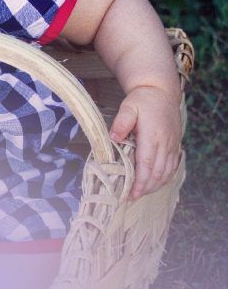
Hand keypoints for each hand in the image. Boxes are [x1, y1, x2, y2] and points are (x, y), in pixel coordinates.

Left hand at [109, 85, 181, 199]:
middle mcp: (165, 143)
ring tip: (141, 193)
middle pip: (157, 172)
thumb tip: (113, 138)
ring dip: (154, 185)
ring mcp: (172, 144)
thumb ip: (121, 122)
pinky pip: (172, 166)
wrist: (162, 91)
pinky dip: (164, 178)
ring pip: (166, 172)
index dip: (140, 181)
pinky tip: (155, 183)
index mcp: (152, 135)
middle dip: (145, 188)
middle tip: (131, 198)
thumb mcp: (128, 106)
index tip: (131, 194)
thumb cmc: (142, 99)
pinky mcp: (175, 144)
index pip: (147, 164)